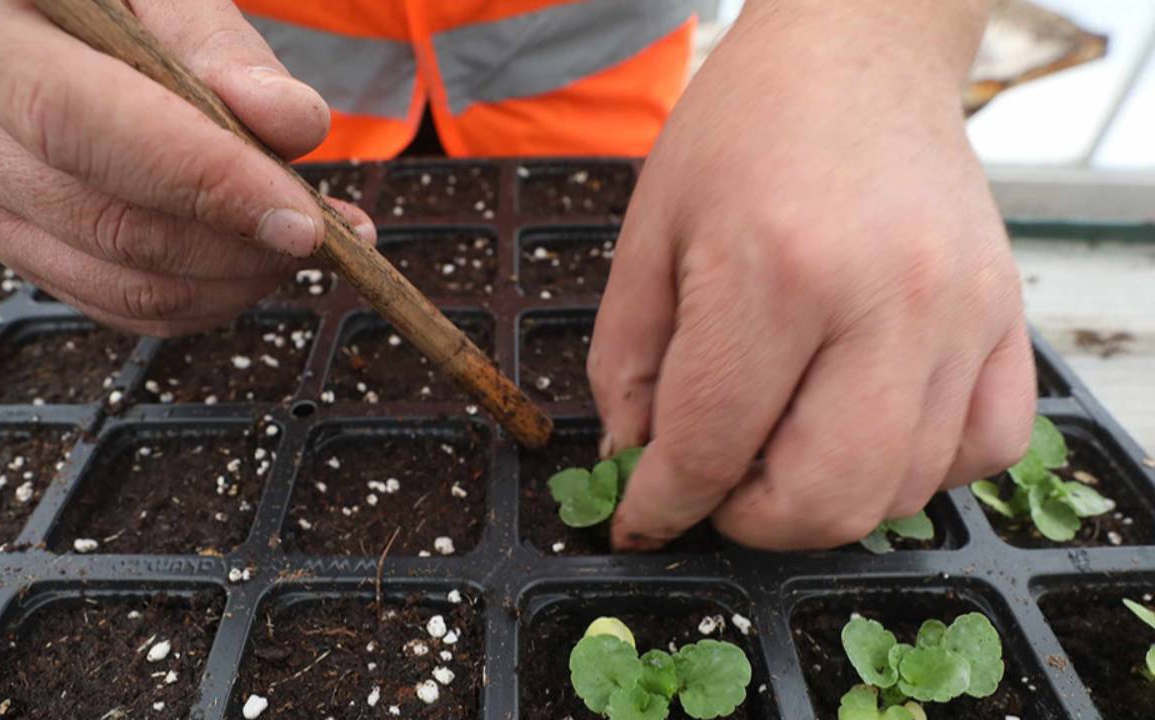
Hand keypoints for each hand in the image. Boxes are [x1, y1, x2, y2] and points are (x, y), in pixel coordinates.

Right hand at [0, 0, 373, 335]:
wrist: (40, 1)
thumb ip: (219, 43)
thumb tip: (290, 124)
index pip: (80, 123)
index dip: (199, 179)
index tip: (297, 216)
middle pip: (101, 219)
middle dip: (229, 242)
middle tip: (318, 231)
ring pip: (111, 280)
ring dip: (226, 281)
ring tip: (300, 243)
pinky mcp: (13, 241)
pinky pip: (112, 302)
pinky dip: (199, 299)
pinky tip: (254, 263)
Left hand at [589, 1, 1034, 550]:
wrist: (855, 54)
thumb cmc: (743, 131)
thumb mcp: (650, 232)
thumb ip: (627, 361)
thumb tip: (635, 462)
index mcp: (775, 273)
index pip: (713, 444)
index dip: (663, 503)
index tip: (641, 520)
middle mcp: (885, 302)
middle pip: (823, 497)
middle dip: (748, 522)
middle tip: (715, 489)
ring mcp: (962, 315)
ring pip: (903, 490)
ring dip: (826, 502)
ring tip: (781, 446)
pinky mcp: (1007, 317)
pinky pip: (985, 451)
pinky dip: (920, 471)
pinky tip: (868, 428)